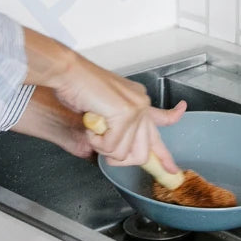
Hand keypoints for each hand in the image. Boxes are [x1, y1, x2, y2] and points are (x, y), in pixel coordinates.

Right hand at [22, 27, 185, 172]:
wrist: (69, 72)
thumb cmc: (80, 87)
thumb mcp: (105, 109)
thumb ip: (119, 126)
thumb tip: (124, 152)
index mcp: (139, 101)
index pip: (163, 123)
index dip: (165, 153)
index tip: (172, 169)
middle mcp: (142, 104)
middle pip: (143, 153)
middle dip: (120, 158)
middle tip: (102, 147)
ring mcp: (136, 108)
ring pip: (124, 153)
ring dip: (103, 148)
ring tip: (93, 130)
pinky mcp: (125, 114)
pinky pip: (112, 146)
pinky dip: (96, 142)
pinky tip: (90, 126)